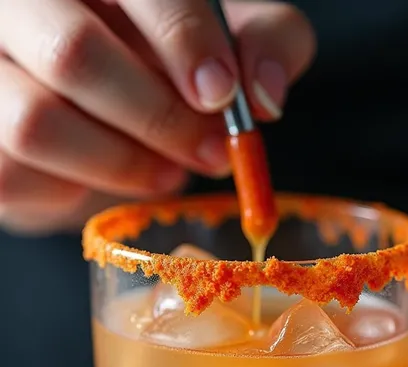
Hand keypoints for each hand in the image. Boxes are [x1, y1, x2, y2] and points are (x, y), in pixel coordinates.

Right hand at [0, 0, 314, 233]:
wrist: (91, 116)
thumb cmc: (162, 69)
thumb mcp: (225, 45)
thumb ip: (263, 44)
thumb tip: (266, 94)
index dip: (182, 38)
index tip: (222, 96)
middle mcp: (23, 7)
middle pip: (75, 54)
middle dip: (158, 119)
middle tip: (213, 154)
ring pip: (38, 122)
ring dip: (120, 164)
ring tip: (166, 173)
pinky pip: (19, 174)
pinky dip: (79, 191)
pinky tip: (104, 176)